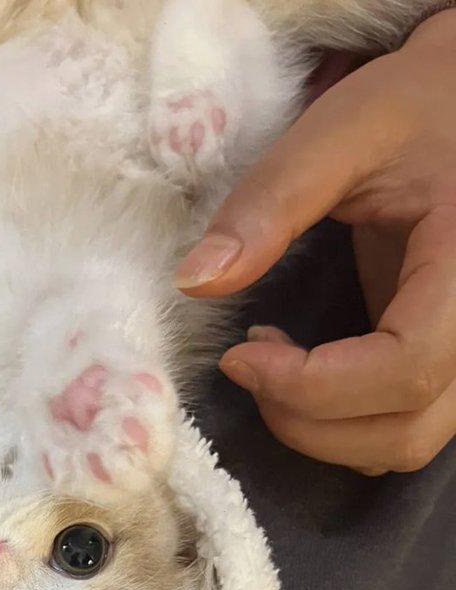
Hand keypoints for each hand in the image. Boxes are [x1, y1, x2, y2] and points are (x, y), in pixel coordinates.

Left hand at [174, 13, 455, 474]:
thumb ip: (270, 201)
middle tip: (249, 364)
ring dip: (321, 431)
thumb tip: (195, 281)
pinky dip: (340, 424)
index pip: (405, 369)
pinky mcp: (443, 364)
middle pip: (402, 430)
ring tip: (272, 364)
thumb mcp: (343, 132)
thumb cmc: (414, 108)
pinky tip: (303, 370)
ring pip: (401, 444)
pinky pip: (398, 430)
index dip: (312, 384)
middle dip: (306, 419)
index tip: (239, 355)